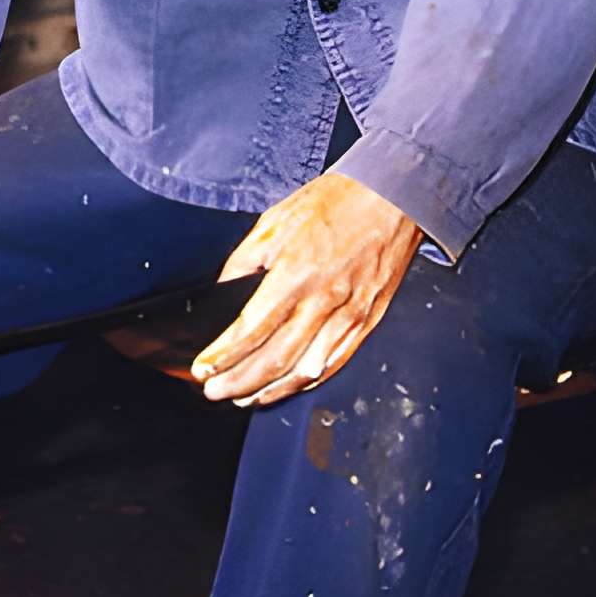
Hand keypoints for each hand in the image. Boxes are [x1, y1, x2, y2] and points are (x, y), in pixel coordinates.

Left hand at [190, 171, 421, 407]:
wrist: (393, 198)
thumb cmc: (335, 203)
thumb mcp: (274, 220)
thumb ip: (244, 260)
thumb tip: (223, 291)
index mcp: (295, 273)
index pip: (251, 328)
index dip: (224, 354)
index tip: (202, 368)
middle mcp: (323, 300)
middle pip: (275, 357)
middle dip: (239, 380)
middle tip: (214, 392)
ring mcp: (349, 314)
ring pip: (305, 368)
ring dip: (271, 389)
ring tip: (244, 398)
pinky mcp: (367, 321)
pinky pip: (335, 361)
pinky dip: (309, 381)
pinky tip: (288, 387)